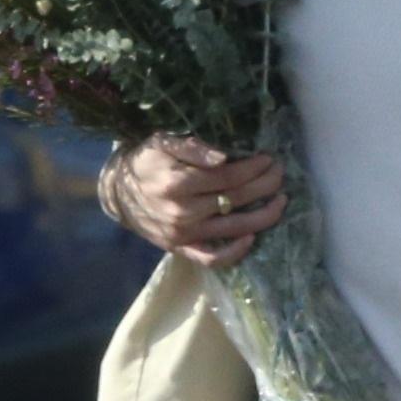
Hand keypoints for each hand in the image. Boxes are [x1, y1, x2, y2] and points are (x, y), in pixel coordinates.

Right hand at [107, 134, 287, 267]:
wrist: (119, 193)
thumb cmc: (145, 162)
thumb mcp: (161, 143)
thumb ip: (192, 147)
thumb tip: (223, 157)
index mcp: (177, 183)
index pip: (228, 176)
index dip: (253, 168)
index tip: (268, 159)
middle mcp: (182, 212)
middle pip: (236, 199)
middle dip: (264, 185)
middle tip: (279, 173)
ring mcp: (183, 234)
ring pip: (233, 228)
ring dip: (263, 216)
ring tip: (281, 201)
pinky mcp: (182, 249)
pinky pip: (212, 258)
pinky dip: (234, 252)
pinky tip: (252, 237)